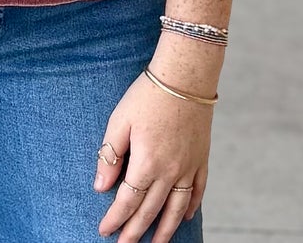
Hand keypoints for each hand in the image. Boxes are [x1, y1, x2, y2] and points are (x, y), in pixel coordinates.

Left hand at [93, 70, 211, 240]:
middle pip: (151, 210)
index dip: (115, 219)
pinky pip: (198, 190)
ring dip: (166, 229)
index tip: (104, 231)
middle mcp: (170, 171)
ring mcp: (188, 166)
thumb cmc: (148, 94)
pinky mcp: (201, 157)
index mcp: (147, 162)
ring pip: (177, 208)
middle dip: (135, 232)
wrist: (186, 74)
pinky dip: (192, 206)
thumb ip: (109, 155)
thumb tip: (100, 187)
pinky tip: (186, 216)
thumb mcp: (119, 120)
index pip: (128, 201)